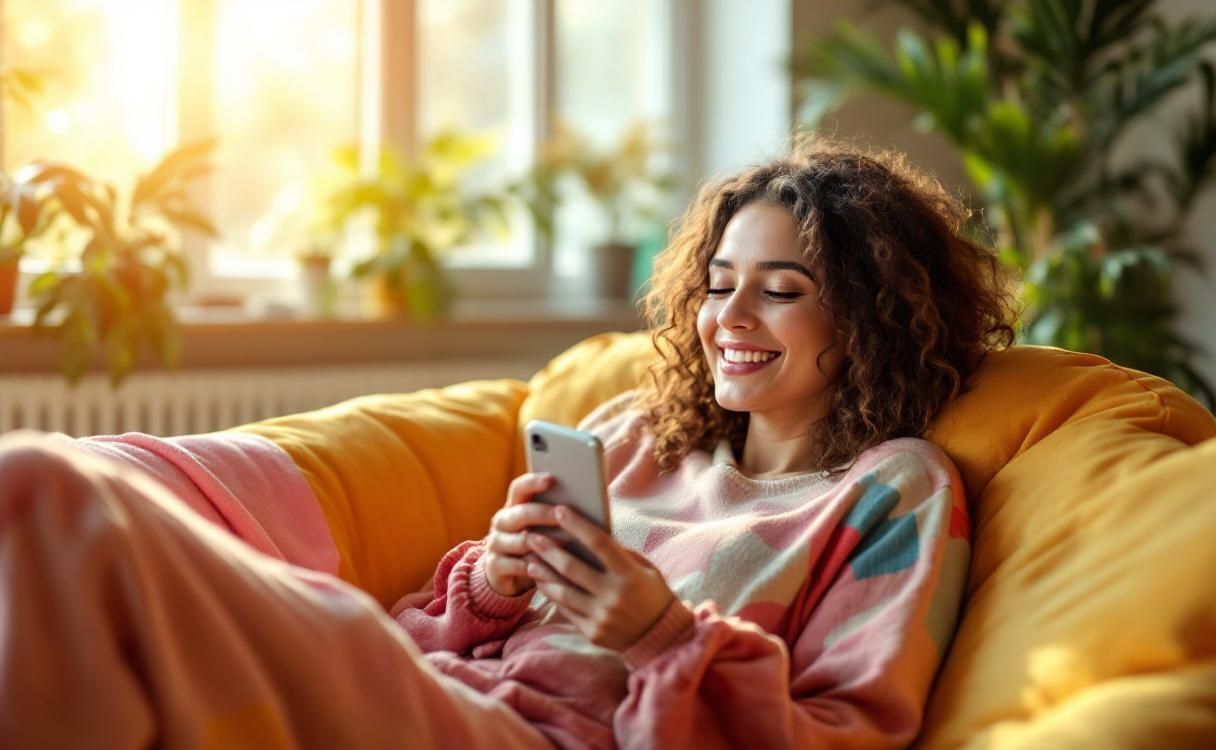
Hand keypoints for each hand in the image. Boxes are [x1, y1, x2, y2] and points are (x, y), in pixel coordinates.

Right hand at [483, 472, 558, 596]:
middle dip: (544, 513)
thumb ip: (558, 514)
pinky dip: (537, 567)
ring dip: (544, 543)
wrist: (511, 575)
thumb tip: (590, 500)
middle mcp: (502, 522)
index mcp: (514, 506)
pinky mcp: (495, 565)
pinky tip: (554, 569)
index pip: (519, 488)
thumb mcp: (544, 528)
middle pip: (521, 513)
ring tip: (566, 543)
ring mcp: (496, 543)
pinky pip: (518, 565)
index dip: (533, 482)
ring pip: (521, 541)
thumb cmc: (538, 546)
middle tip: (563, 514)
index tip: (552, 479)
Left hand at [525, 506, 674, 650]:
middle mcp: (613, 596)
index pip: (599, 543)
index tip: (559, 510)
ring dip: (543, 574)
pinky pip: (566, 610)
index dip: (577, 525)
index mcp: (629, 575)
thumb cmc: (652, 594)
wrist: (661, 637)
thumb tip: (589, 533)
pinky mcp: (592, 632)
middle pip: (572, 568)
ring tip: (529, 560)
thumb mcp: (645, 569)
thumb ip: (620, 553)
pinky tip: (542, 582)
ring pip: (563, 591)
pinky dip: (552, 594)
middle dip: (548, 550)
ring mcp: (601, 616)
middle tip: (531, 536)